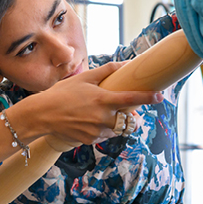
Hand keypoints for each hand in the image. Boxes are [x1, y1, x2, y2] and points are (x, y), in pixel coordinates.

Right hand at [25, 61, 162, 144]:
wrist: (42, 115)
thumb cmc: (62, 93)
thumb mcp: (84, 78)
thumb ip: (106, 71)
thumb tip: (125, 63)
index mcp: (103, 100)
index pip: (132, 99)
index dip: (148, 98)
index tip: (160, 97)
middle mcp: (103, 118)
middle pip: (130, 121)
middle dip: (134, 117)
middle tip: (131, 111)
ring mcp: (97, 131)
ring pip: (118, 129)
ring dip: (119, 123)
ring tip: (107, 115)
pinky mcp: (90, 140)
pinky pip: (105, 135)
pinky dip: (105, 129)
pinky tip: (92, 121)